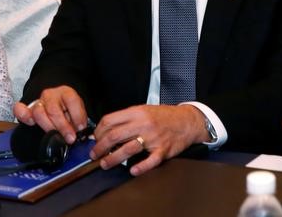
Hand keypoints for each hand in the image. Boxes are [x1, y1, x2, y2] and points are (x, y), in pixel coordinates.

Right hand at [13, 86, 88, 144]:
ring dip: (48, 127)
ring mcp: (38, 101)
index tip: (80, 128)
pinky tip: (31, 122)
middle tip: (69, 138)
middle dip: (63, 126)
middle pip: (54, 110)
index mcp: (66, 93)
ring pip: (39, 113)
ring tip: (55, 136)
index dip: (77, 115)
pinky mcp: (28, 109)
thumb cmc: (69, 110)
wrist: (57, 103)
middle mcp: (51, 95)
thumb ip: (79, 119)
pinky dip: (24, 116)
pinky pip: (20, 110)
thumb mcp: (78, 111)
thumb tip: (82, 132)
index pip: (72, 101)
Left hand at [90, 104, 207, 175]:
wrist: (187, 120)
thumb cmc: (164, 116)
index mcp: (137, 112)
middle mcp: (144, 124)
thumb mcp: (144, 110)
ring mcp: (153, 137)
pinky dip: (140, 167)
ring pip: (128, 149)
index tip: (95, 139)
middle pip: (115, 136)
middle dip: (100, 147)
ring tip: (105, 164)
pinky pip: (150, 160)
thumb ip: (127, 119)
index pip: (110, 121)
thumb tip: (107, 130)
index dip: (98, 132)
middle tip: (94, 155)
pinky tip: (132, 171)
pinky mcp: (163, 149)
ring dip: (113, 159)